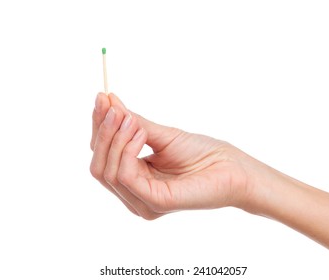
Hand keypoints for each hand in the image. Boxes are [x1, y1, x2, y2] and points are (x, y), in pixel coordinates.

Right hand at [90, 93, 252, 218]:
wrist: (231, 167)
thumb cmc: (201, 152)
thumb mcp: (160, 133)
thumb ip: (132, 123)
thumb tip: (108, 100)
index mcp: (134, 179)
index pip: (102, 156)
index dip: (98, 127)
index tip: (101, 97)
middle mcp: (133, 194)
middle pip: (98, 166)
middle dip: (102, 132)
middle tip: (111, 105)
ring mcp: (141, 202)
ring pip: (106, 171)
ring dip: (114, 138)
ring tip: (131, 119)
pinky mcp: (153, 202)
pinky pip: (124, 176)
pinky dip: (127, 150)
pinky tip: (140, 133)